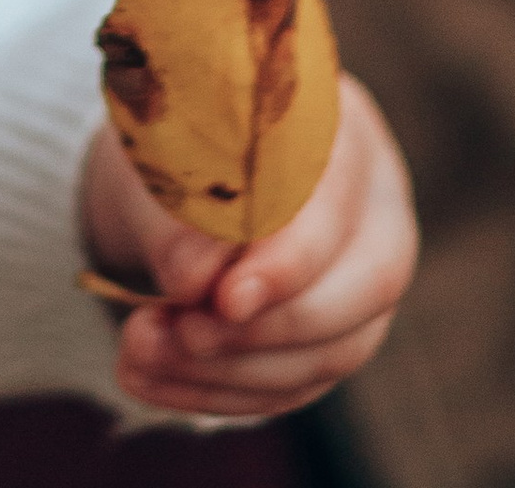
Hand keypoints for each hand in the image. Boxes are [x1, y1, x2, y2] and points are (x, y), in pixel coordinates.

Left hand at [83, 78, 416, 418]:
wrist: (165, 175)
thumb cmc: (169, 144)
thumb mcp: (156, 157)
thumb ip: (178, 213)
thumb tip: (193, 283)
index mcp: (339, 123)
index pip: (341, 199)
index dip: (290, 258)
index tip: (223, 299)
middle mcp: (374, 200)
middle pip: (368, 283)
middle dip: (270, 325)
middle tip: (181, 333)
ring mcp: (366, 274)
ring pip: (336, 347)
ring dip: (233, 369)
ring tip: (140, 353)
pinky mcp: (339, 335)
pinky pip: (299, 383)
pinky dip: (221, 390)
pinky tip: (151, 378)